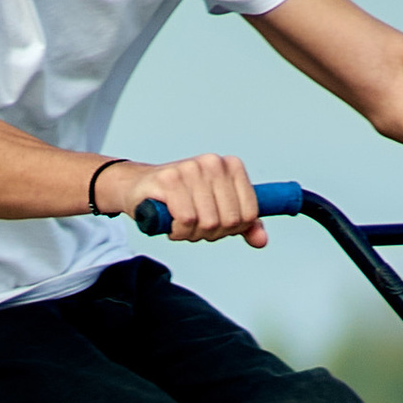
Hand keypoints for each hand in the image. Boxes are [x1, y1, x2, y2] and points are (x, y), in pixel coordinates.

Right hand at [98, 152, 267, 246]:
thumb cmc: (182, 199)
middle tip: (194, 225)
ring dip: (192, 233)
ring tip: (180, 222)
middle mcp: (213, 163)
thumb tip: (261, 240)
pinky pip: (186, 220)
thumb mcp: (219, 210)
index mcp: (232, 166)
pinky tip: (170, 222)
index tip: (216, 222)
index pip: (249, 214)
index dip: (232, 229)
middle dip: (211, 233)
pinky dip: (178, 231)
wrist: (141, 188)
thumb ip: (243, 224)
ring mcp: (191, 168)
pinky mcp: (170, 179)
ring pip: (207, 222)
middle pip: (228, 221)